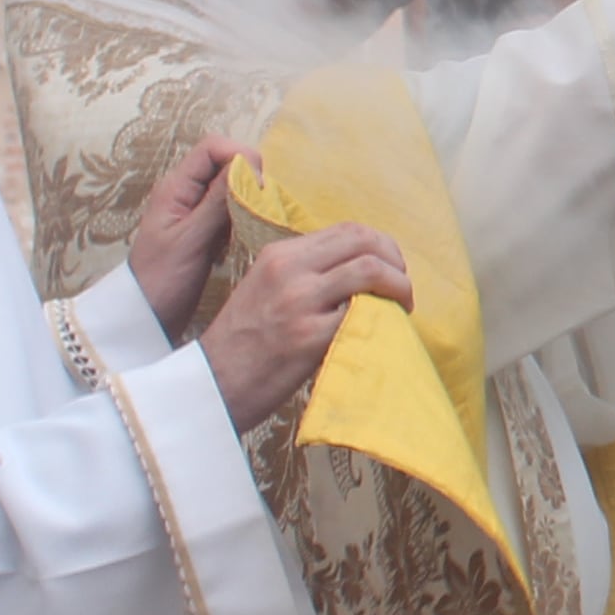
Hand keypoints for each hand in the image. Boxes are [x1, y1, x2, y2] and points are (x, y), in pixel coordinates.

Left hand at [125, 138, 253, 341]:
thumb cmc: (162, 280)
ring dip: (250, 196)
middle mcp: (186, 193)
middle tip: (266, 204)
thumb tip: (246, 165)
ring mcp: (196, 211)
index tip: (260, 185)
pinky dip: (246, 213)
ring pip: (231, 186)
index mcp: (175, 188)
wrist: (146, 318)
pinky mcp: (206, 230)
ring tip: (263, 217)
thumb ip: (216, 201)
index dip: (240, 156)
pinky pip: (231, 208)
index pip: (213, 148)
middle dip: (250, 175)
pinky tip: (253, 231)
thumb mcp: (190, 240)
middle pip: (225, 163)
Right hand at [200, 223, 414, 432]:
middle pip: (364, 241)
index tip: (390, 267)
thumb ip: (304, 273)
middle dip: (396, 261)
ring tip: (401, 306)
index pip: (346, 230)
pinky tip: (384, 331)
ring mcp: (299, 301)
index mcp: (279, 254)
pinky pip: (363, 313)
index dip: (380, 245)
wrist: (212, 384)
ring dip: (399, 286)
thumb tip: (358, 269)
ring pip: (370, 269)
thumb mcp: (264, 288)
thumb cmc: (244, 343)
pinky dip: (383, 317)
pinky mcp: (309, 336)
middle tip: (402, 286)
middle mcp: (289, 269)